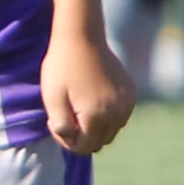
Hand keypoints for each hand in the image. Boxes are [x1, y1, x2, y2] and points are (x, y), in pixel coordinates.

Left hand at [40, 27, 137, 154]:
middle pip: (98, 143)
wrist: (82, 37)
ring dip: (94, 128)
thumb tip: (74, 142)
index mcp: (96, 115)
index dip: (66, 140)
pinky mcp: (131, 94)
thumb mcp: (52, 99)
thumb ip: (61, 127)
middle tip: (66, 114)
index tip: (55, 121)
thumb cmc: (62, 67)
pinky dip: (107, 117)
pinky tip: (92, 99)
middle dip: (80, 136)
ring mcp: (127, 103)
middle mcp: (117, 112)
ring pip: (110, 133)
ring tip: (78, 106)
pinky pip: (119, 118)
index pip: (83, 148)